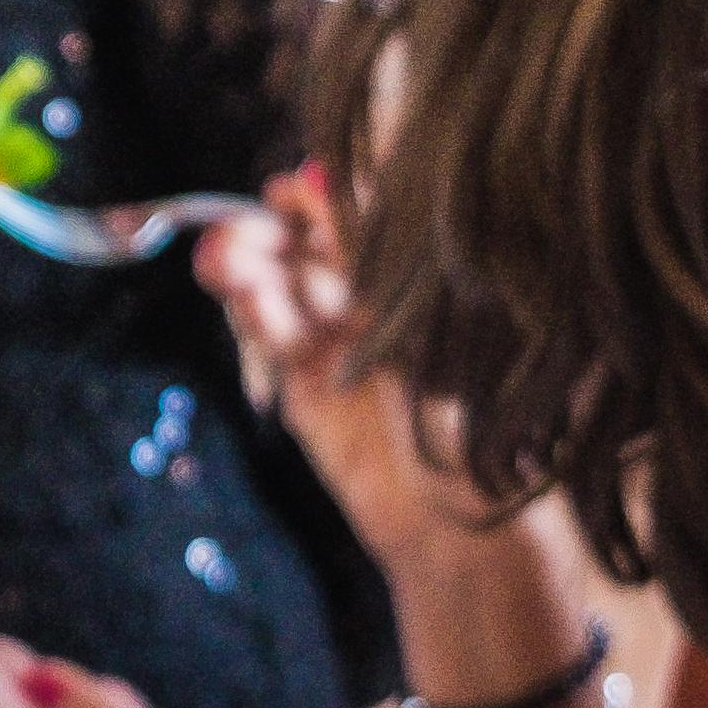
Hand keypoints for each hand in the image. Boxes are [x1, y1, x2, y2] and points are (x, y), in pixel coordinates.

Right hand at [190, 165, 494, 563]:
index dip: (324, 199)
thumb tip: (328, 178)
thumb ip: (378, 256)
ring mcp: (342, 349)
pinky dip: (252, 315)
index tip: (296, 187)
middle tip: (247, 222)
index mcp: (426, 285)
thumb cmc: (484, 421)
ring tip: (222, 257)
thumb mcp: (434, 326)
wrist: (466, 529)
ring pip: (284, 292)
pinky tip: (241, 295)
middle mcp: (382, 309)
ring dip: (250, 269)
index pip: (363, 221)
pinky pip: (271, 340)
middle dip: (275, 232)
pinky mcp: (306, 393)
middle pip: (312, 249)